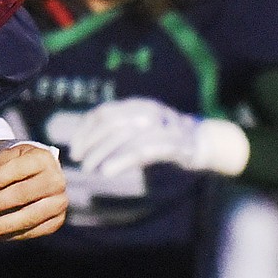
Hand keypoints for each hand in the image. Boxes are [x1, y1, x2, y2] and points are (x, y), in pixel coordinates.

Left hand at [0, 143, 66, 240]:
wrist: (42, 176)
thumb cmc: (19, 165)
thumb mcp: (10, 156)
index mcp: (43, 159)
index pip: (19, 168)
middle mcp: (56, 181)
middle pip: (24, 193)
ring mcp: (59, 202)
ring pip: (31, 216)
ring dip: (5, 224)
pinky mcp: (57, 220)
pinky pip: (35, 230)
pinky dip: (15, 234)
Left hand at [69, 97, 203, 176]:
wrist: (204, 140)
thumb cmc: (164, 135)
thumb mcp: (140, 124)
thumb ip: (118, 128)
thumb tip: (85, 143)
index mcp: (136, 105)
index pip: (102, 113)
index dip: (84, 130)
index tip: (74, 148)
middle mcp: (147, 111)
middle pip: (109, 125)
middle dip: (90, 143)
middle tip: (78, 160)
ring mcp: (160, 126)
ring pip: (122, 138)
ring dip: (101, 154)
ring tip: (89, 169)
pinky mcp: (171, 145)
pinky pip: (140, 152)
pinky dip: (121, 162)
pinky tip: (107, 172)